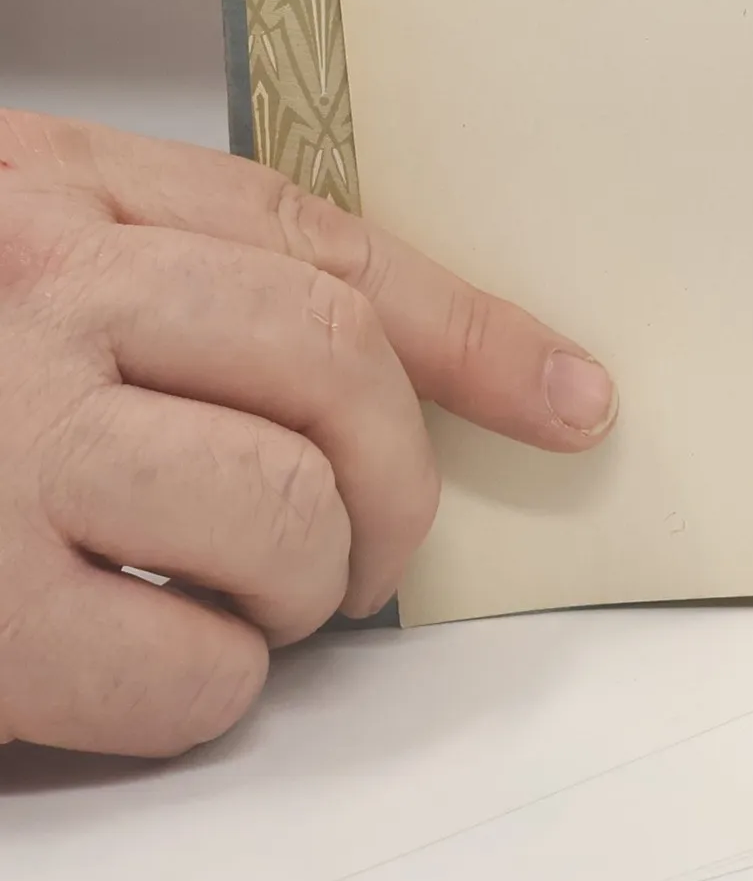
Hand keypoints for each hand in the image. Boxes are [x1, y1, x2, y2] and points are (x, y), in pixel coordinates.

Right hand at [0, 108, 616, 756]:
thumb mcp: (12, 244)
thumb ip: (170, 274)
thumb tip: (381, 368)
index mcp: (62, 196)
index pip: (328, 248)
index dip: (476, 331)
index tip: (569, 395)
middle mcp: (39, 296)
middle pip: (337, 369)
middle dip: (400, 479)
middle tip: (378, 540)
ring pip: (284, 512)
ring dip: (304, 582)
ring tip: (250, 594)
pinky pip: (189, 665)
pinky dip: (212, 684)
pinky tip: (157, 657)